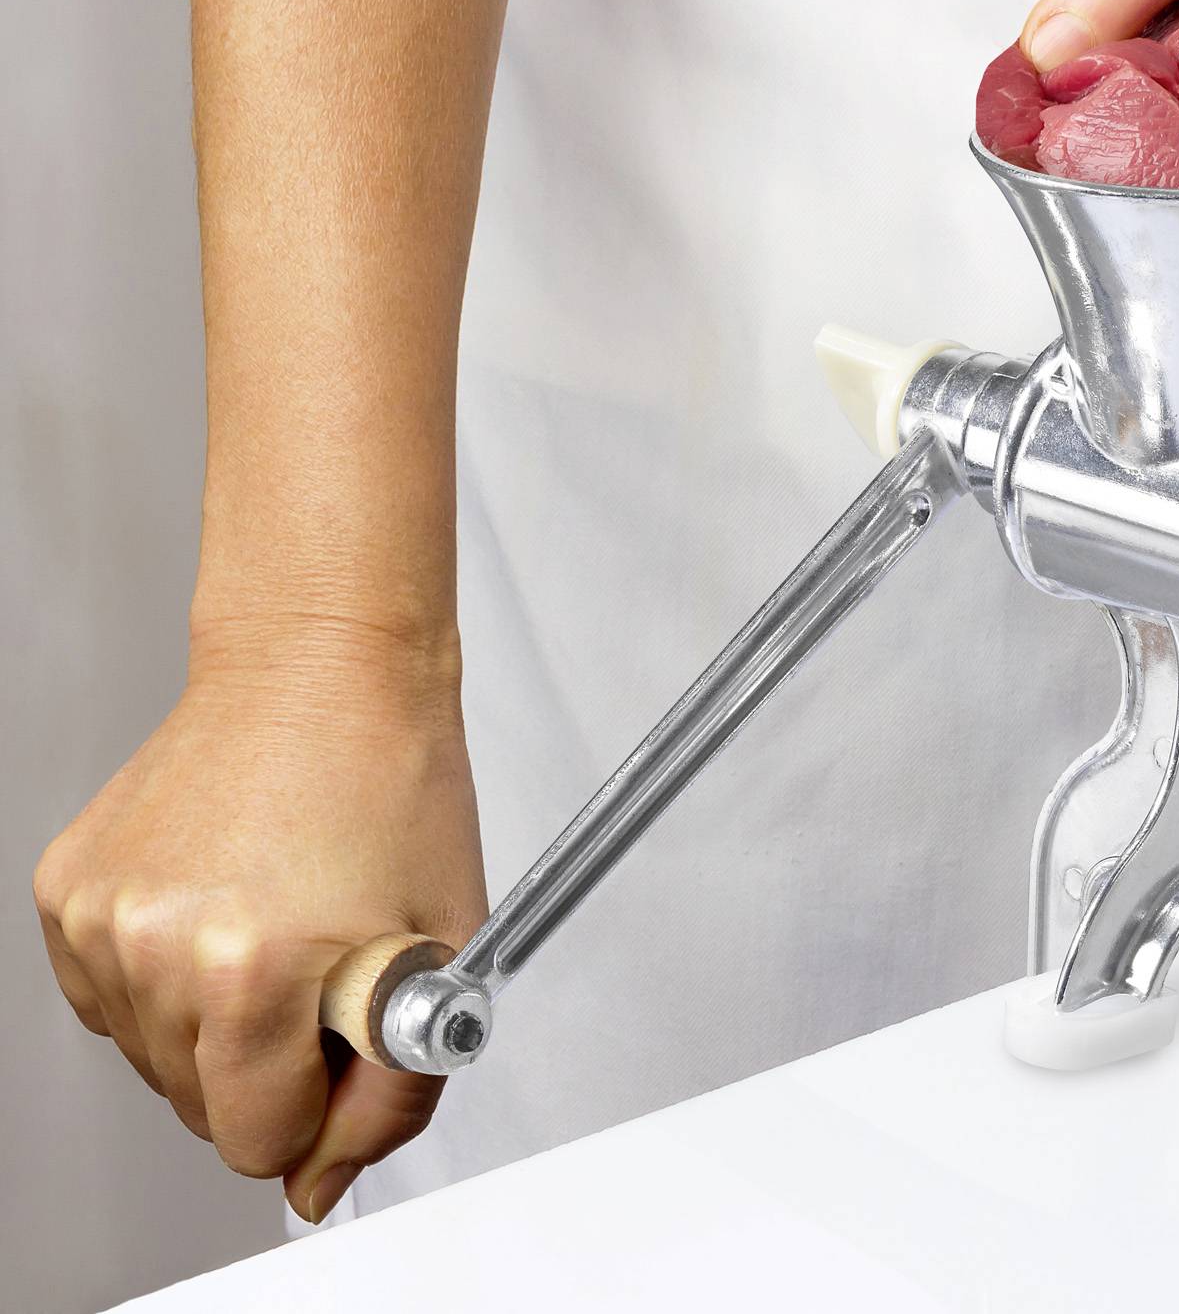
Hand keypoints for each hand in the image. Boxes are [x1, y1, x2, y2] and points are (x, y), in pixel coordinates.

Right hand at [32, 618, 484, 1222]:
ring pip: (155, 1063)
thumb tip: (324, 1180)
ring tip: (281, 928)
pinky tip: (226, 912)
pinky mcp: (67, 893)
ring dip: (219, 1029)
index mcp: (253, 968)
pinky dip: (170, 984)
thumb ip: (394, 1091)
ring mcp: (100, 919)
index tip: (349, 1054)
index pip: (260, 1143)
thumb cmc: (394, 781)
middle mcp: (158, 947)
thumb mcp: (442, 951)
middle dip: (273, 1072)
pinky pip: (115, 1002)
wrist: (322, 666)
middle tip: (327, 975)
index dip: (323, 1113)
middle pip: (203, 1112)